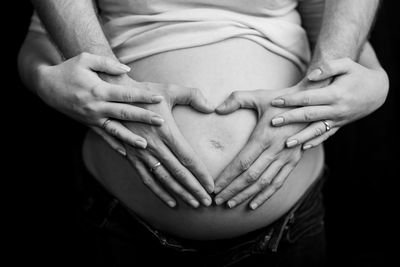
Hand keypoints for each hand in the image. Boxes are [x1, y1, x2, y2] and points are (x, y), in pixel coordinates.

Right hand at [37, 52, 164, 150]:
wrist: (47, 86)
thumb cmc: (68, 69)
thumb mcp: (85, 59)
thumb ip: (107, 63)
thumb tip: (127, 70)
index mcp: (99, 90)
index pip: (126, 94)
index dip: (143, 96)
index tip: (158, 98)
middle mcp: (96, 106)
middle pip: (124, 113)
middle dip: (144, 118)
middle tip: (161, 122)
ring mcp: (92, 118)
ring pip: (115, 130)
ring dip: (130, 138)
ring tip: (144, 145)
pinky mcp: (88, 125)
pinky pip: (103, 137)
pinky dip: (114, 145)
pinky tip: (125, 153)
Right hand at [112, 81, 214, 208]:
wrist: (114, 97)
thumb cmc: (145, 93)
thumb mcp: (170, 90)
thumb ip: (193, 96)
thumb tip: (211, 107)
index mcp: (167, 132)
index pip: (188, 159)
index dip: (201, 174)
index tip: (211, 187)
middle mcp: (155, 146)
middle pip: (179, 173)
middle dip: (194, 189)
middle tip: (207, 202)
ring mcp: (142, 154)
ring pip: (164, 179)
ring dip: (179, 193)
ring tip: (193, 204)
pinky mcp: (132, 157)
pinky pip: (146, 179)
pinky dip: (159, 192)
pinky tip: (170, 202)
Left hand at [213, 87, 306, 209]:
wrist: (312, 104)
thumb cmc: (281, 100)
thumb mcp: (259, 96)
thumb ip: (237, 99)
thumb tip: (217, 108)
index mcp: (264, 136)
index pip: (242, 163)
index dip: (227, 177)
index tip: (214, 186)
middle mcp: (276, 150)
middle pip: (250, 177)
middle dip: (232, 190)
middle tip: (217, 200)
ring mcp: (287, 158)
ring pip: (264, 183)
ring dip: (246, 196)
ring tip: (230, 204)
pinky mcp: (294, 162)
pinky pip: (278, 183)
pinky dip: (265, 196)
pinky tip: (253, 205)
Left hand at [270, 58, 388, 149]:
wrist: (378, 90)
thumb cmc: (358, 74)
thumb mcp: (346, 64)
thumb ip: (328, 68)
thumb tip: (309, 77)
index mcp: (336, 94)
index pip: (308, 98)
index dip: (291, 100)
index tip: (276, 101)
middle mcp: (337, 109)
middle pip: (309, 115)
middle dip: (290, 119)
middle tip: (273, 122)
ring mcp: (339, 119)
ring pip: (317, 130)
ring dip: (301, 137)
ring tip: (286, 143)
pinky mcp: (340, 125)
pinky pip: (326, 136)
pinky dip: (315, 142)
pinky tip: (303, 148)